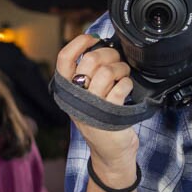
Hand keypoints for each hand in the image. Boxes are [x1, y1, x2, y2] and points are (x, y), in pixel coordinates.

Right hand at [55, 34, 139, 174]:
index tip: (92, 38)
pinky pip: (120, 87)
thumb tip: (100, 47)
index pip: (64, 60)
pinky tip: (127, 88)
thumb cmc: (102, 122)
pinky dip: (127, 84)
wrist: (111, 154)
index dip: (78, 43)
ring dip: (121, 69)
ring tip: (124, 75)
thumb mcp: (88, 99)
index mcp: (67, 92)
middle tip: (118, 60)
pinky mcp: (109, 114)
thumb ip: (89, 76)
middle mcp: (76, 99)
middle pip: (89, 61)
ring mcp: (91, 107)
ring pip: (106, 72)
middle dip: (109, 55)